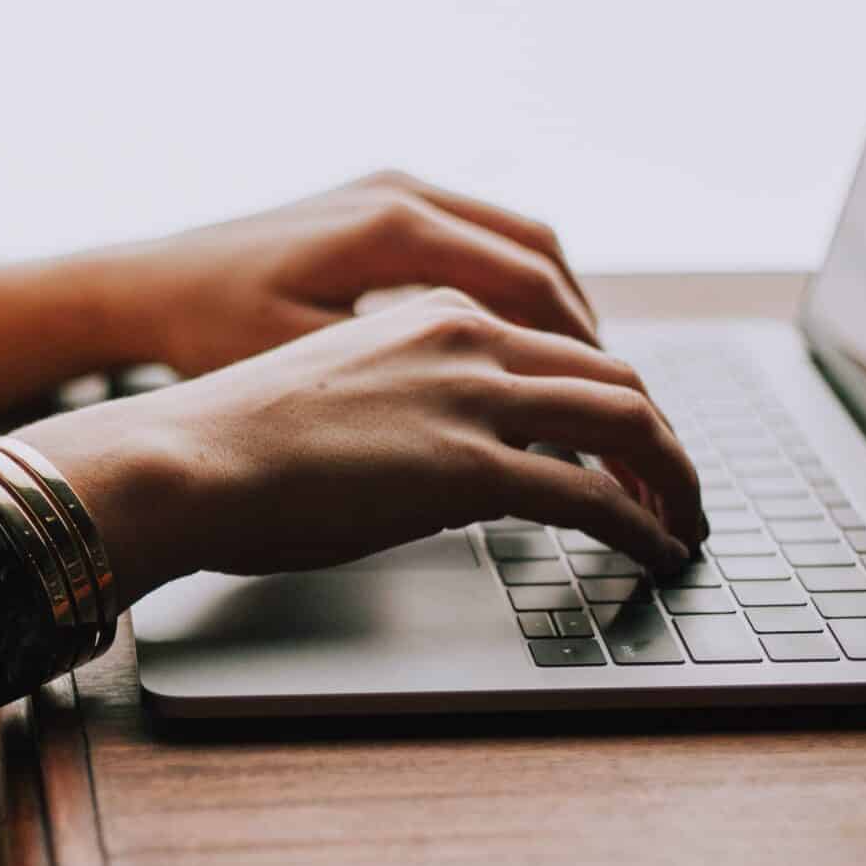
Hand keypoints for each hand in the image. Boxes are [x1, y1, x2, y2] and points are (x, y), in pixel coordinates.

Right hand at [10, 290, 701, 607]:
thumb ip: (404, 405)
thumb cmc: (230, 442)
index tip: (627, 446)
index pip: (559, 346)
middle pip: (613, 376)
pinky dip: (642, 524)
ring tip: (684, 524)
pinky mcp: (468, 466)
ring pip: (625, 421)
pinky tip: (655, 552)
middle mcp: (466, 337)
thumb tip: (435, 465)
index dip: (611, 399)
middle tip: (678, 489)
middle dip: (662, 438)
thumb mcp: (335, 395)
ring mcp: (471, 397)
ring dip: (672, 478)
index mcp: (432, 313)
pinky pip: (593, 495)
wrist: (181, 458)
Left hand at [101, 170, 599, 377]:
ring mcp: (389, 189)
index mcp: (392, 227)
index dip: (580, 352)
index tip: (609, 408)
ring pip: (513, 240)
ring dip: (554, 305)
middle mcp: (401, 192)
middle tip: (615, 398)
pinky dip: (511, 287)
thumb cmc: (208, 333)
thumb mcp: (309, 366)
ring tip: (579, 375)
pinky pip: (474, 237)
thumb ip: (408, 383)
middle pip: (537, 254)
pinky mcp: (375, 202)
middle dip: (583, 330)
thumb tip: (503, 422)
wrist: (143, 285)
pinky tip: (515, 343)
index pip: (529, 284)